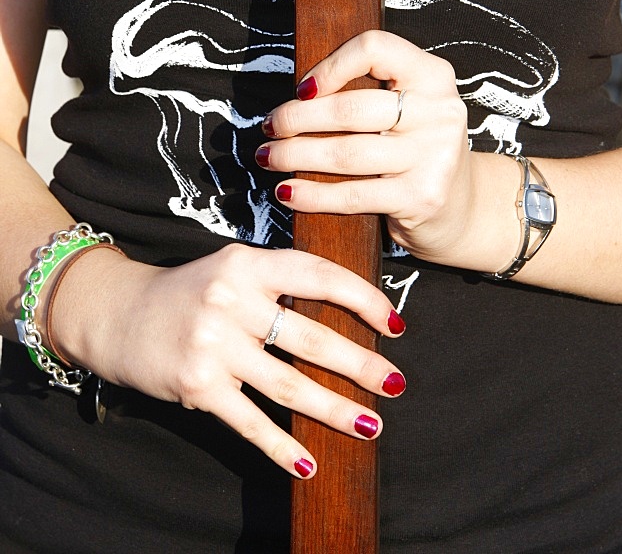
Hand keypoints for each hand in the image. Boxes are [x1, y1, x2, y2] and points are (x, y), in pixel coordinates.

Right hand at [51, 241, 405, 478]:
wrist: (119, 315)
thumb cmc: (190, 292)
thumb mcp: (232, 269)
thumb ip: (279, 282)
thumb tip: (346, 313)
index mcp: (247, 264)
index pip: (318, 276)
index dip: (362, 299)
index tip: (395, 324)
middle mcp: (230, 300)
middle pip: (311, 339)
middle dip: (361, 365)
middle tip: (396, 384)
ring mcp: (212, 345)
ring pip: (289, 386)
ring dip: (335, 410)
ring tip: (371, 424)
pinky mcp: (197, 386)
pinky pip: (251, 422)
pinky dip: (282, 448)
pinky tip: (309, 463)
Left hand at [256, 30, 475, 265]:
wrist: (461, 205)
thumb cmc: (416, 148)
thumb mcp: (407, 106)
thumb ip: (368, 90)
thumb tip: (297, 96)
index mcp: (432, 74)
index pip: (374, 49)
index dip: (331, 65)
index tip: (303, 89)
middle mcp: (439, 111)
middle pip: (350, 108)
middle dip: (297, 119)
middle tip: (270, 127)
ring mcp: (434, 156)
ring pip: (345, 153)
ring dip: (295, 156)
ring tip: (268, 157)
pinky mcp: (422, 197)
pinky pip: (353, 195)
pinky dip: (312, 195)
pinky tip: (288, 191)